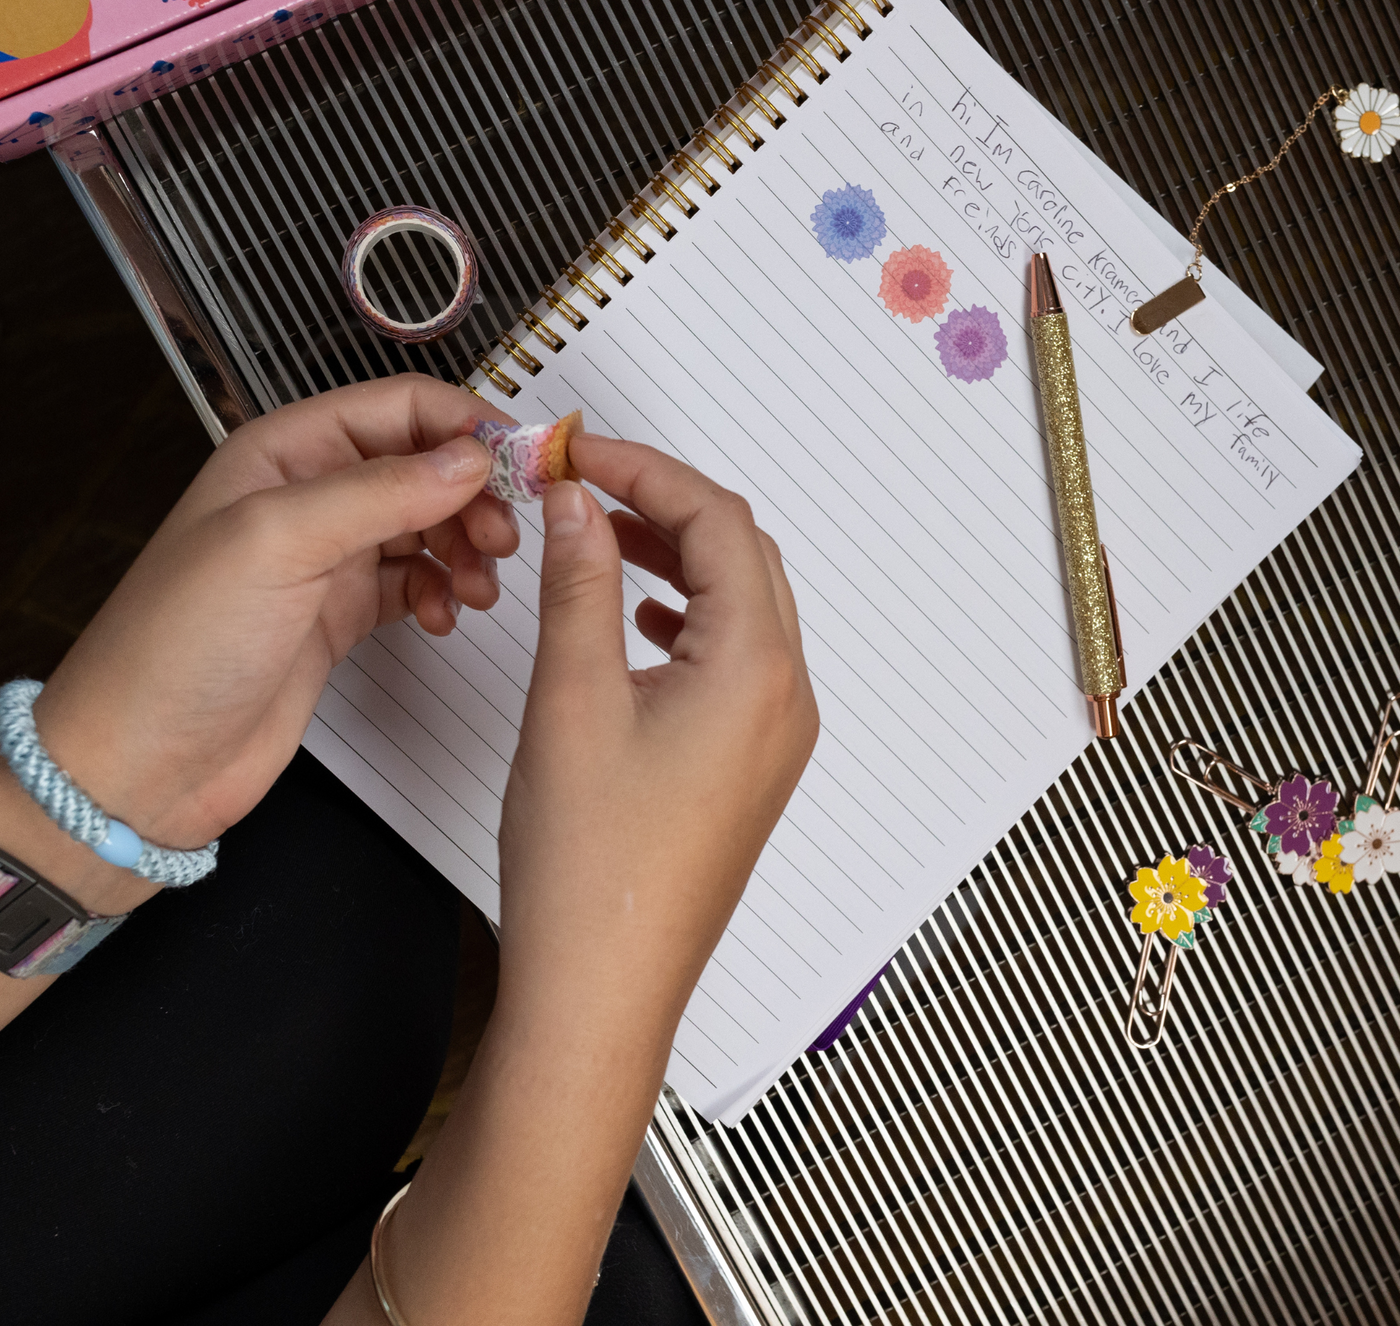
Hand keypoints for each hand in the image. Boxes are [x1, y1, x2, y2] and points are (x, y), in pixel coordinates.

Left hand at [23, 374, 517, 912]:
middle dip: (475, 497)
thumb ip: (382, 492)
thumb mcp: (280, 542)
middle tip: (503, 540)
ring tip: (478, 586)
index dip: (467, 427)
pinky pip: (416, 582)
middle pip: (425, 467)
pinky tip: (444, 617)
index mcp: (286, 451)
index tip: (523, 465)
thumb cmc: (179, 643)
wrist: (148, 761)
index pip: (402, 408)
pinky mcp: (343, 614)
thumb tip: (471, 458)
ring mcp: (328, 557)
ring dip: (466, 548)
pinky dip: (443, 594)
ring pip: (428, 525)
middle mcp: (312, 496)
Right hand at [362, 436, 818, 1325]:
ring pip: (742, 606)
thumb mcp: (571, 700)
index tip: (580, 455)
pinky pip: (736, 658)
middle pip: (742, 556)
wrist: (603, 989)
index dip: (645, 471)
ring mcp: (774, 735)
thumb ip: (579, 583)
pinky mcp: (749, 765)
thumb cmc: (591, 869)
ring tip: (603, 538)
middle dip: (666, 506)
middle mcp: (784, 697)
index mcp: (755, 669)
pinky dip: (688, 616)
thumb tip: (579, 504)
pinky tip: (638, 620)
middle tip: (588, 485)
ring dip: (678, 558)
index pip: (716, 523)